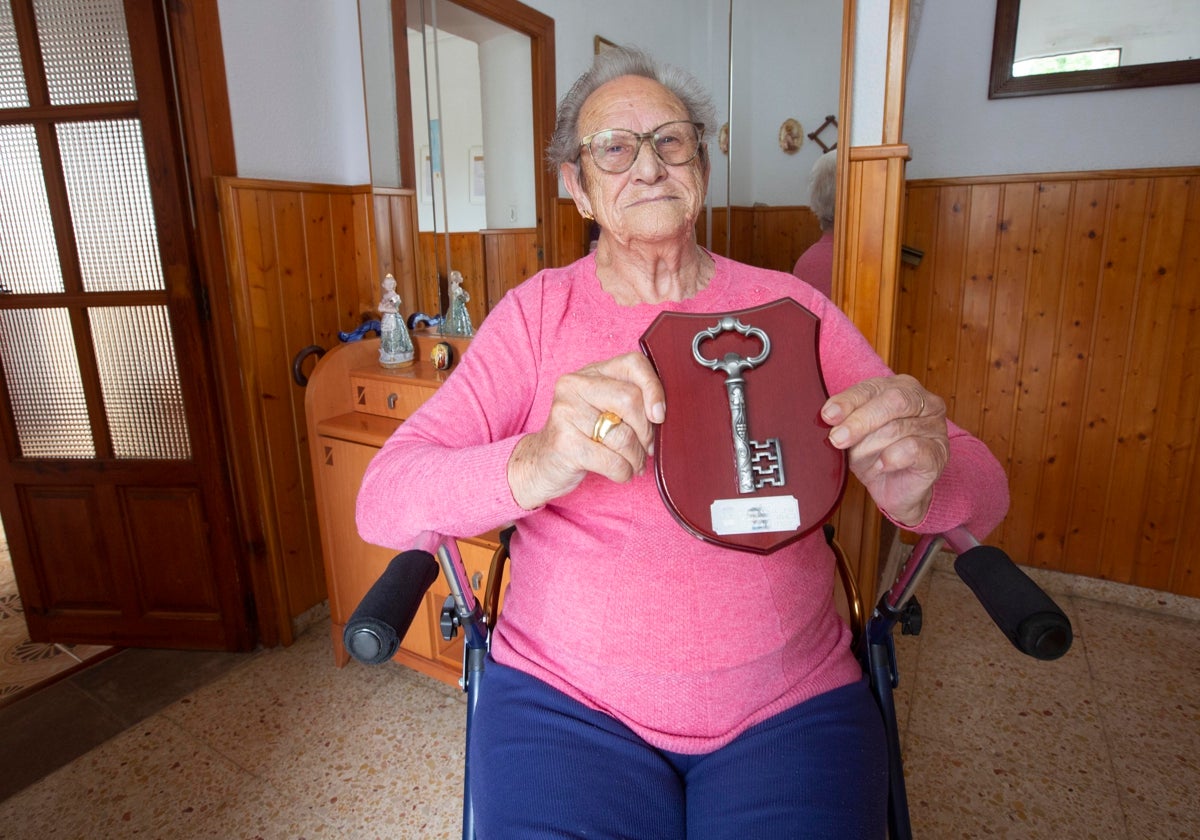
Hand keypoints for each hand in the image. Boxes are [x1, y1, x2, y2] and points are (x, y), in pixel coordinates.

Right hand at [508, 353, 665, 509]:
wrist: (541, 463)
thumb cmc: (583, 436)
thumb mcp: (605, 410)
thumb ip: (631, 402)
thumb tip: (663, 415)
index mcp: (590, 372)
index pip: (633, 364)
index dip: (654, 389)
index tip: (659, 415)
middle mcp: (573, 386)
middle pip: (630, 400)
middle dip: (646, 432)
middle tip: (647, 448)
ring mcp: (565, 413)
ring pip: (623, 436)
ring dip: (637, 457)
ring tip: (634, 464)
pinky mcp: (564, 443)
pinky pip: (611, 461)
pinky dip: (624, 472)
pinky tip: (621, 472)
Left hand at [821, 374, 948, 526]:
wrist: (895, 490)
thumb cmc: (875, 455)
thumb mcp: (854, 433)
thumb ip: (846, 418)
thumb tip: (829, 414)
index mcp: (902, 388)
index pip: (873, 387)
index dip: (849, 401)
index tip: (828, 416)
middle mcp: (924, 402)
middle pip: (893, 401)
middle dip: (860, 421)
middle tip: (838, 438)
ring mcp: (936, 427)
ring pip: (898, 428)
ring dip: (870, 446)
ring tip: (859, 460)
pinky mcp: (939, 453)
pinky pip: (913, 449)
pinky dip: (891, 458)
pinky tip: (880, 466)